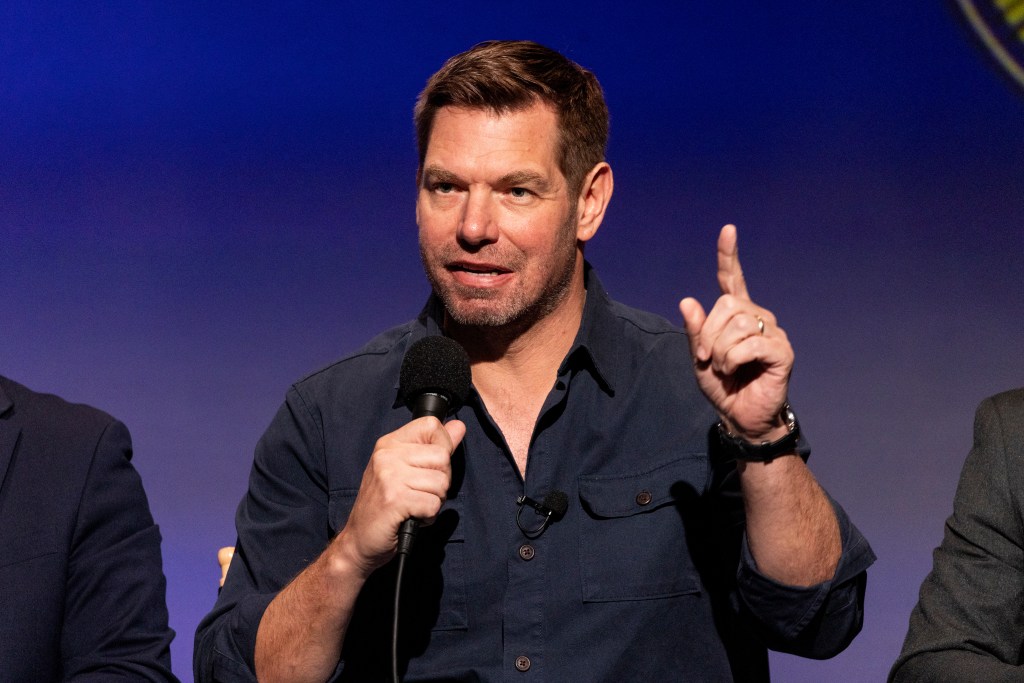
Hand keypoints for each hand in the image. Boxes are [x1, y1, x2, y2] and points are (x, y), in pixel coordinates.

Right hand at [333, 417, 466, 576]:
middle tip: (420, 493)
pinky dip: (429, 516)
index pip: (431, 425)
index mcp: (389, 443)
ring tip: (414, 505)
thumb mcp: (406, 469)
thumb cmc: (385, 505)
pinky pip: (433, 504)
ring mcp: (389, 477)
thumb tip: (459, 426)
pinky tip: (412, 517)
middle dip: (441, 481)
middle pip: (442, 456)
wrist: (359, 540)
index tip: (431, 466)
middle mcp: (387, 455)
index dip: (443, 446)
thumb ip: (434, 447)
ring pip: (441, 483)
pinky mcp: (394, 500)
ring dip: (435, 501)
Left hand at [679, 225, 793, 440]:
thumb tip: (688, 301)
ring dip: (720, 351)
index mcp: (737, 315)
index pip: (733, 279)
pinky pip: (750, 343)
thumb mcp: (699, 358)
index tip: (728, 230)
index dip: (729, 256)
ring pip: (736, 324)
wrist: (741, 417)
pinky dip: (733, 359)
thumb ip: (695, 331)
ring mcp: (773, 332)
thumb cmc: (723, 386)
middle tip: (708, 358)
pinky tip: (735, 371)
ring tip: (724, 368)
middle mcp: (758, 317)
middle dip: (708, 333)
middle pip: (726, 304)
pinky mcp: (782, 351)